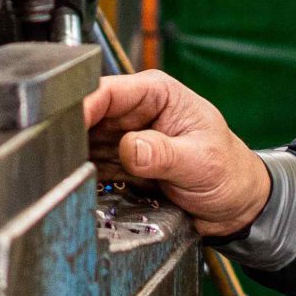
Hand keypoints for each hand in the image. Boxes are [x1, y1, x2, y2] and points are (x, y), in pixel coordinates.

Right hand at [82, 70, 273, 237]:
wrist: (236, 204)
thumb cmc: (229, 172)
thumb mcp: (201, 161)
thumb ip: (164, 154)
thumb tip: (130, 147)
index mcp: (156, 93)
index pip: (108, 91)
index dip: (83, 106)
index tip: (64, 127)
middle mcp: (136, 112)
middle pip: (88, 115)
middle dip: (73, 134)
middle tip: (58, 157)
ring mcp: (125, 138)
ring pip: (84, 142)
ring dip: (75, 158)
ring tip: (67, 175)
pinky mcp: (120, 163)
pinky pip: (91, 166)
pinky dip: (83, 176)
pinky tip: (78, 186)